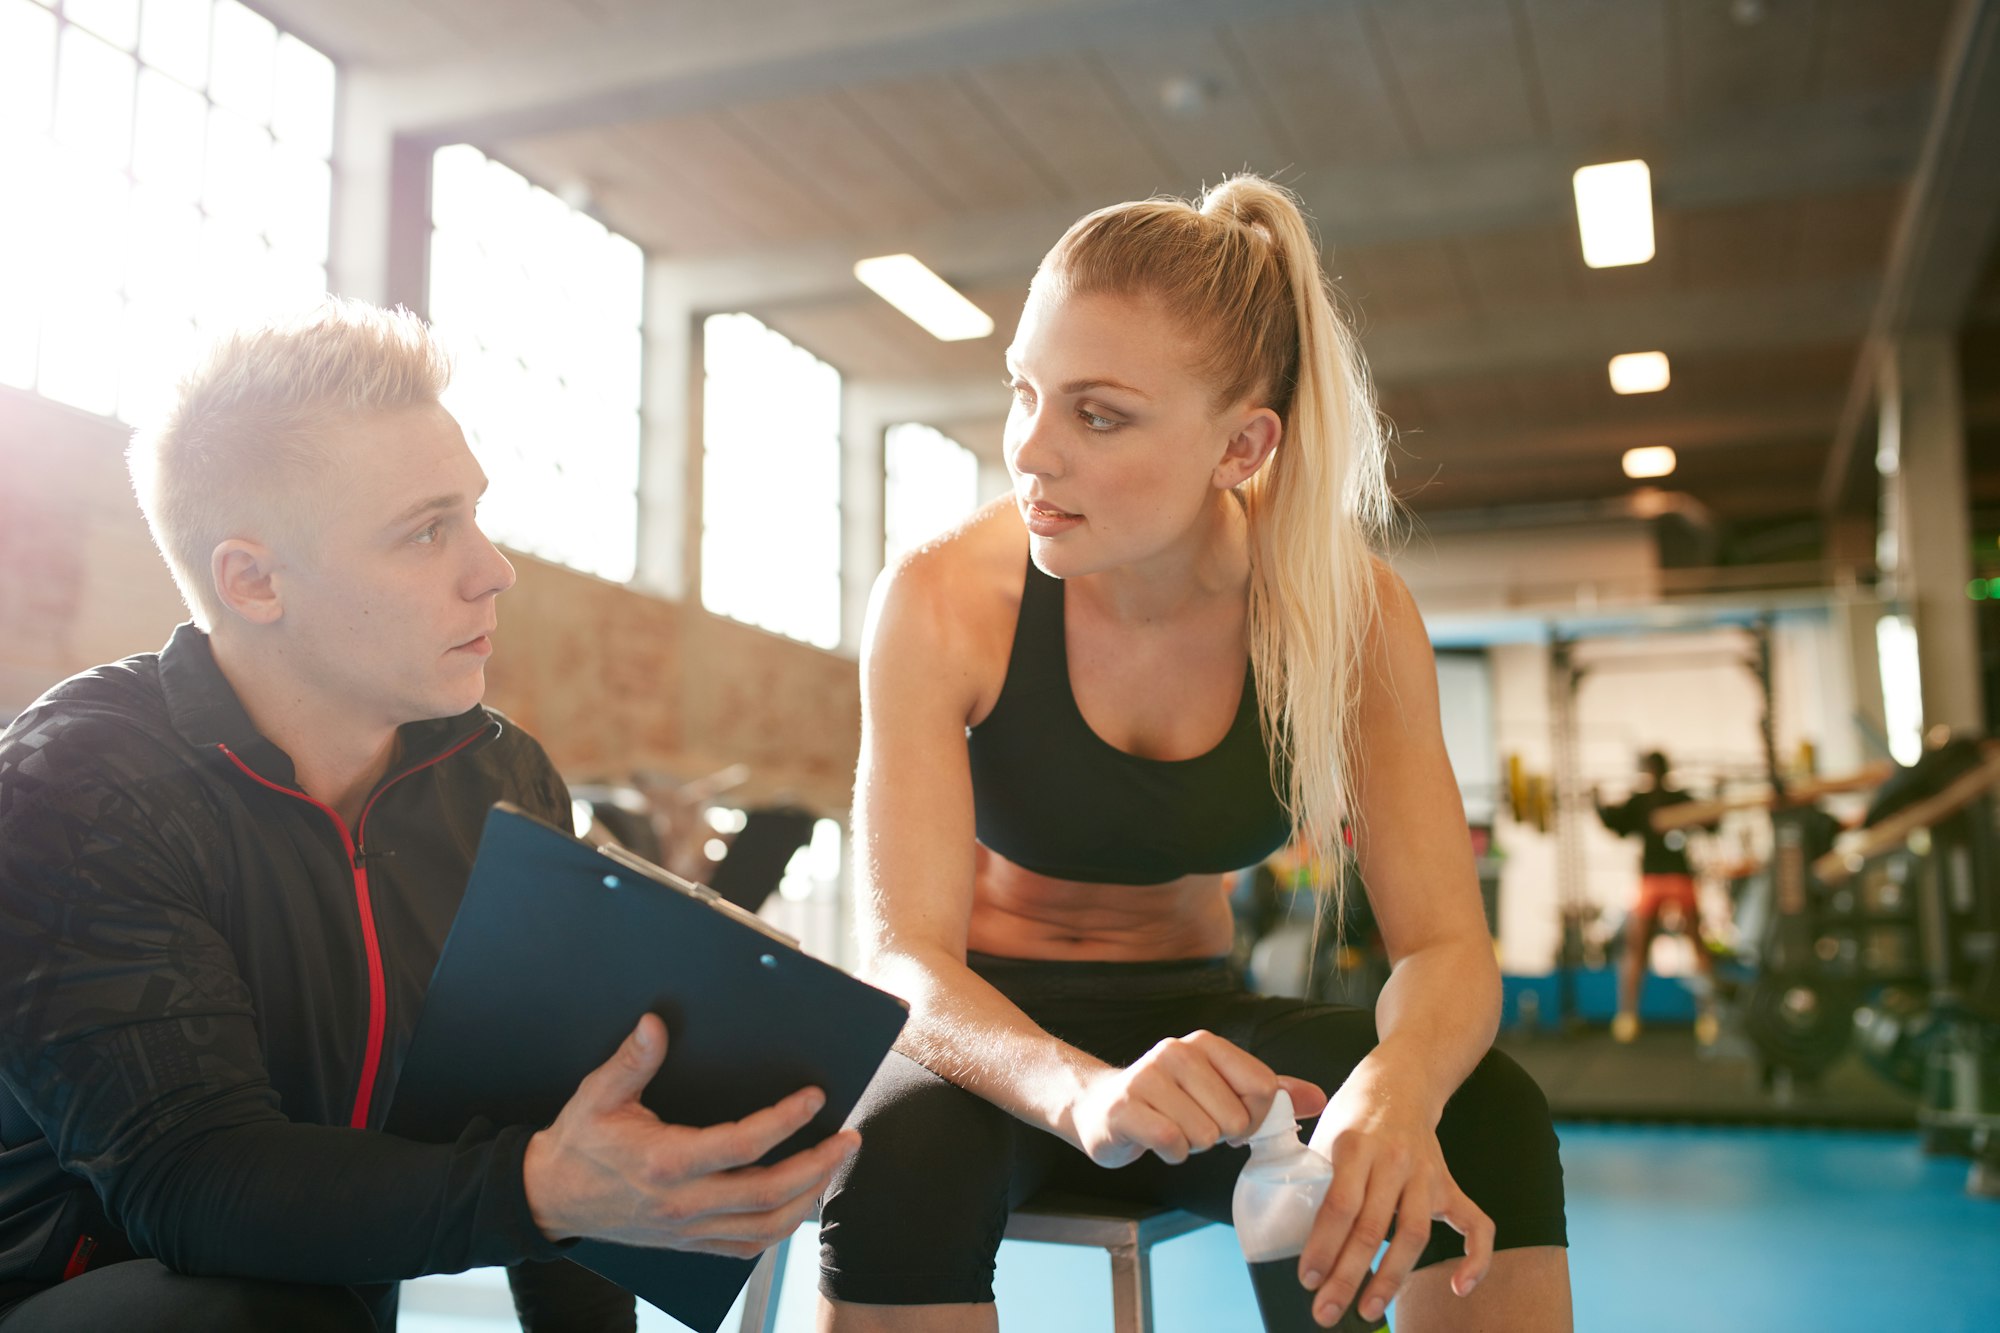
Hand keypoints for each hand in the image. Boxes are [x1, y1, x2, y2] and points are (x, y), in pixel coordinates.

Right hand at [522, 1014, 859, 1257]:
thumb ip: (632, 1061)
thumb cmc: (578, 1143)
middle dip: (817, 1165)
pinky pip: (745, 1246)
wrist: (550, 1199)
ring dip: (808, 1198)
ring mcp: (687, 1229)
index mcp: (665, 1162)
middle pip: (767, 1193)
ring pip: (764, 1227)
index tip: (815, 1098)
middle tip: (848, 1138)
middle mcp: (682, 1203)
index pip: (742, 1146)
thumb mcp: (598, 1096)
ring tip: (833, 1166)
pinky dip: (779, 1229)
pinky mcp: (688, 1243)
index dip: (784, 1122)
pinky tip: (798, 1204)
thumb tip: (654, 1023)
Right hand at [1066, 1029, 1326, 1167]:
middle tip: (1197, 1126)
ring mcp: (1147, 1078)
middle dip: (1221, 1135)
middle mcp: (1176, 1052)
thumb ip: (1271, 1093)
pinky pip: (1171, 1143)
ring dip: (1194, 1145)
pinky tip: (1160, 1142)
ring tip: (1175, 1130)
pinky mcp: (1124, 1109)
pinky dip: (1172, 1154)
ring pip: (1203, 1134)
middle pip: (1235, 1117)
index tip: (1236, 1120)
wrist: (1101, 1106)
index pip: (1262, 1087)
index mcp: (1205, 1044)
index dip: (1257, 1118)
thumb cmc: (1170, 1101)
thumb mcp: (1221, 1089)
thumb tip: (1319, 1099)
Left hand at [1296, 1081, 1491, 1326]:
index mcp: (1354, 1144)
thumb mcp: (1324, 1134)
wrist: (1400, 1081)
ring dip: (1391, 1278)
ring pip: (1414, 1234)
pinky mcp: (1450, 1184)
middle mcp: (1393, 1160)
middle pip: (1373, 1228)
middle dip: (1348, 1276)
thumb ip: (1313, 1177)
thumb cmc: (1353, 1114)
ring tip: (1368, 1310)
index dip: (1323, 1246)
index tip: (1308, 1279)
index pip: (1339, 1204)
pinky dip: (1476, 1258)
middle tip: (1327, 1313)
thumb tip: (1286, 1233)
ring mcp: (1427, 1174)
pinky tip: (1460, 1288)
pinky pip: (1476, 1224)